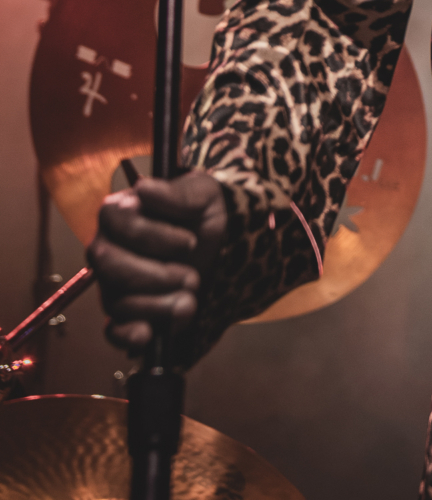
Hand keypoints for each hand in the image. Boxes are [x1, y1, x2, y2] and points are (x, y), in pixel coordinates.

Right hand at [88, 171, 226, 354]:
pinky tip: (148, 335)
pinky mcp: (129, 314)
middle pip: (109, 266)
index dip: (152, 235)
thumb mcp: (206, 195)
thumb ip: (177, 194)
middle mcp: (110, 249)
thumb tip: (144, 188)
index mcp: (123, 214)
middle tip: (192, 276)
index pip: (116, 223)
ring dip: (160, 304)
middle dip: (156, 275)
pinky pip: (113, 330)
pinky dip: (129, 335)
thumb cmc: (212, 214)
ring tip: (191, 300)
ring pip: (117, 300)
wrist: (231, 249)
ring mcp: (115, 284)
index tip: (190, 241)